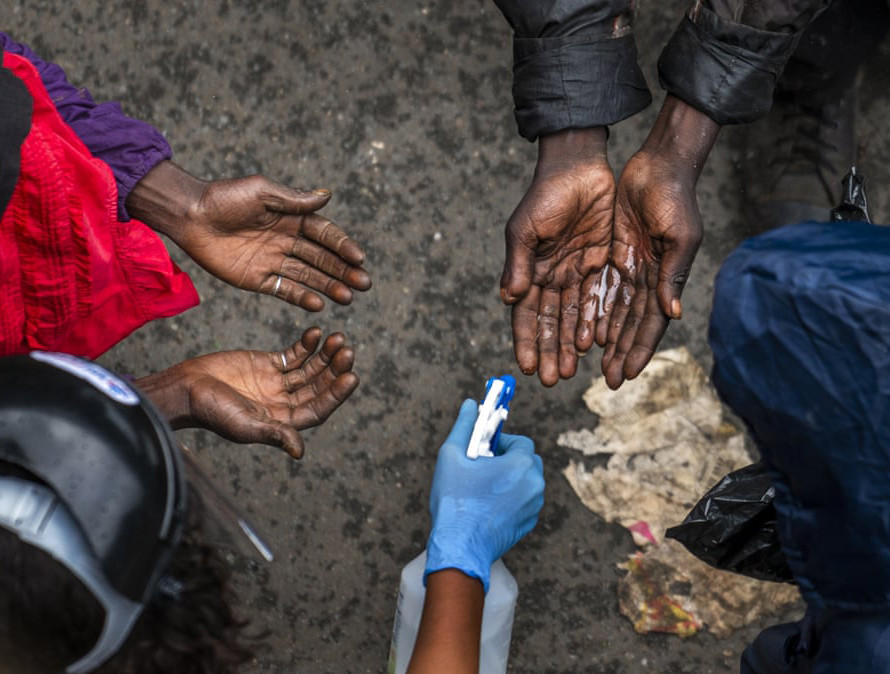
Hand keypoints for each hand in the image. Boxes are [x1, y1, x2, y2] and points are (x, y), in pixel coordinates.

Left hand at [127, 162, 371, 310]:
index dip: (342, 246)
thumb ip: (294, 200)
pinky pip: (284, 290)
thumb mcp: (262, 192)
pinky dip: (301, 298)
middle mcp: (287, 241)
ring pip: (308, 277)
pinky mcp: (257, 279)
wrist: (189, 216)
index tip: (359, 257)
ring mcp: (273, 261)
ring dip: (329, 287)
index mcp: (292, 218)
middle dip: (343, 271)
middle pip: (322, 259)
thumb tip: (327, 196)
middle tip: (364, 284)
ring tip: (348, 298)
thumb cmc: (224, 197)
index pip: (324, 234)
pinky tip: (319, 305)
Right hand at [136, 328, 357, 458]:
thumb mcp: (244, 425)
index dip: (336, 394)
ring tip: (338, 338)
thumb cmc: (212, 412)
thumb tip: (300, 451)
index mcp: (283, 422)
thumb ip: (274, 433)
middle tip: (347, 351)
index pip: (318, 409)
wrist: (186, 389)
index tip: (351, 376)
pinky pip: (294, 354)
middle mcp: (285, 403)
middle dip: (334, 369)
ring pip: (310, 368)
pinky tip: (317, 332)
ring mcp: (278, 383)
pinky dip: (307, 344)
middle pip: (318, 386)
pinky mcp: (268, 364)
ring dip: (325, 354)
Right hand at [424, 399, 544, 590]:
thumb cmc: (455, 500)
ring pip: (527, 482)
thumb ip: (464, 426)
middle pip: (527, 461)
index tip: (483, 451)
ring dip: (510, 479)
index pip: (520, 442)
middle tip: (482, 468)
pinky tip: (487, 506)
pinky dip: (512, 499)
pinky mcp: (528, 524)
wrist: (460, 546)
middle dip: (508, 460)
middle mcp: (535, 484)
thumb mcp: (452, 456)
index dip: (501, 443)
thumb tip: (470, 405)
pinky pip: (525, 502)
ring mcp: (534, 507)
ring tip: (483, 488)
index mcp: (521, 464)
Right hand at [501, 128, 613, 385]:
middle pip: (549, 323)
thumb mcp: (525, 229)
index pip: (525, 314)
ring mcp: (576, 273)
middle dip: (549, 351)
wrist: (580, 167)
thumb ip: (518, 264)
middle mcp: (551, 278)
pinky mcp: (600, 264)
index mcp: (529, 271)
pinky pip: (597, 299)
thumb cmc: (545, 196)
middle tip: (550, 380)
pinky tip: (595, 343)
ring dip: (570, 344)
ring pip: (573, 317)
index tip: (525, 367)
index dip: (525, 341)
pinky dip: (595, 321)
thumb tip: (509, 297)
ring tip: (571, 369)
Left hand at [597, 96, 719, 388]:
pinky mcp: (610, 252)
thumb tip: (671, 314)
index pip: (650, 323)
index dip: (638, 349)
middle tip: (606, 381)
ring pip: (611, 310)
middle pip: (628, 324)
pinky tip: (580, 330)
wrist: (658, 164)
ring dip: (601, 337)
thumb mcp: (679, 237)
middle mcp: (646, 278)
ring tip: (587, 362)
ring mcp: (627, 267)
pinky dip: (590, 309)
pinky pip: (597, 287)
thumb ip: (672, 276)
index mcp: (664, 278)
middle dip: (618, 352)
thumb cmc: (675, 198)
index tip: (626, 374)